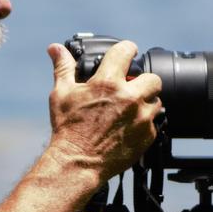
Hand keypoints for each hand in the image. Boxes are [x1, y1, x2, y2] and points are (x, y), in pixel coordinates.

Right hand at [46, 40, 161, 181]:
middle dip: (143, 82)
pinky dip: (144, 125)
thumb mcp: (61, 94)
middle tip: (132, 89)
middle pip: (152, 78)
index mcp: (108, 82)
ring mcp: (141, 117)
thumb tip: (56, 48)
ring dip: (145, 104)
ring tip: (130, 111)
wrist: (78, 163)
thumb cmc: (68, 129)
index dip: (127, 49)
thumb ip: (64, 68)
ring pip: (156, 101)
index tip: (128, 53)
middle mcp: (129, 97)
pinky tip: (129, 128)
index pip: (126, 51)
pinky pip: (154, 124)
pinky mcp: (147, 136)